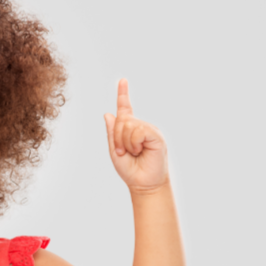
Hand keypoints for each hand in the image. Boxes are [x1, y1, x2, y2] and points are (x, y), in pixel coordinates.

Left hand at [103, 79, 168, 193]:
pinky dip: (133, 142)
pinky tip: (139, 150)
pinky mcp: (156, 136)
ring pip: (129, 125)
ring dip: (124, 142)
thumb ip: (112, 133)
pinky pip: (138, 131)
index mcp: (131, 130)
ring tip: (132, 152)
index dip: (123, 94)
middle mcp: (141, 127)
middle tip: (122, 152)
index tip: (122, 81)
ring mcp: (149, 130)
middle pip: (122, 119)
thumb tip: (108, 113)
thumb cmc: (130, 169)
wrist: (143, 184)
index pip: (126, 109)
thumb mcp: (114, 151)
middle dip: (117, 137)